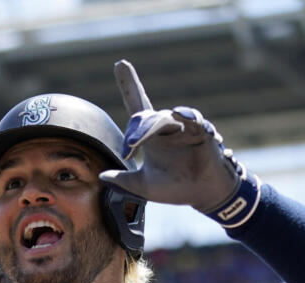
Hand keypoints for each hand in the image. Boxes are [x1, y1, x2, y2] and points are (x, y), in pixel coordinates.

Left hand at [99, 60, 252, 219]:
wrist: (203, 195)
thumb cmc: (175, 188)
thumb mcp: (144, 186)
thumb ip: (124, 181)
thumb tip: (101, 176)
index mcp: (151, 135)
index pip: (137, 105)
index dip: (129, 85)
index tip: (120, 64)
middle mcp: (166, 127)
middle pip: (148, 118)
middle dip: (138, 129)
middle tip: (131, 144)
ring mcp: (185, 128)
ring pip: (168, 119)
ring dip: (157, 124)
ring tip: (148, 131)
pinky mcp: (202, 134)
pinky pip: (194, 122)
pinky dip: (188, 118)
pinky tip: (180, 116)